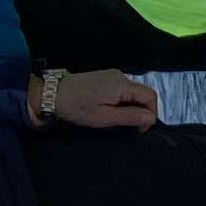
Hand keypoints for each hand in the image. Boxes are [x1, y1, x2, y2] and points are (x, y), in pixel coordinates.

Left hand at [27, 68, 160, 130]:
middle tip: (126, 128)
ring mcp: (112, 76)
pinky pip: (122, 91)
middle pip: (142, 94)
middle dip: (139, 112)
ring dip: (130, 109)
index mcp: (122, 84)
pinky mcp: (104, 78)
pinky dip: (121, 103)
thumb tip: (152, 118)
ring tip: (115, 121)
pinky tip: (108, 112)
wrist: (53, 94)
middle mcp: (121, 76)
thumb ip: (130, 116)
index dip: (151, 114)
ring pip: (132, 94)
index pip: (150, 96)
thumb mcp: (105, 117)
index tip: (139, 129)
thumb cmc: (78, 107)